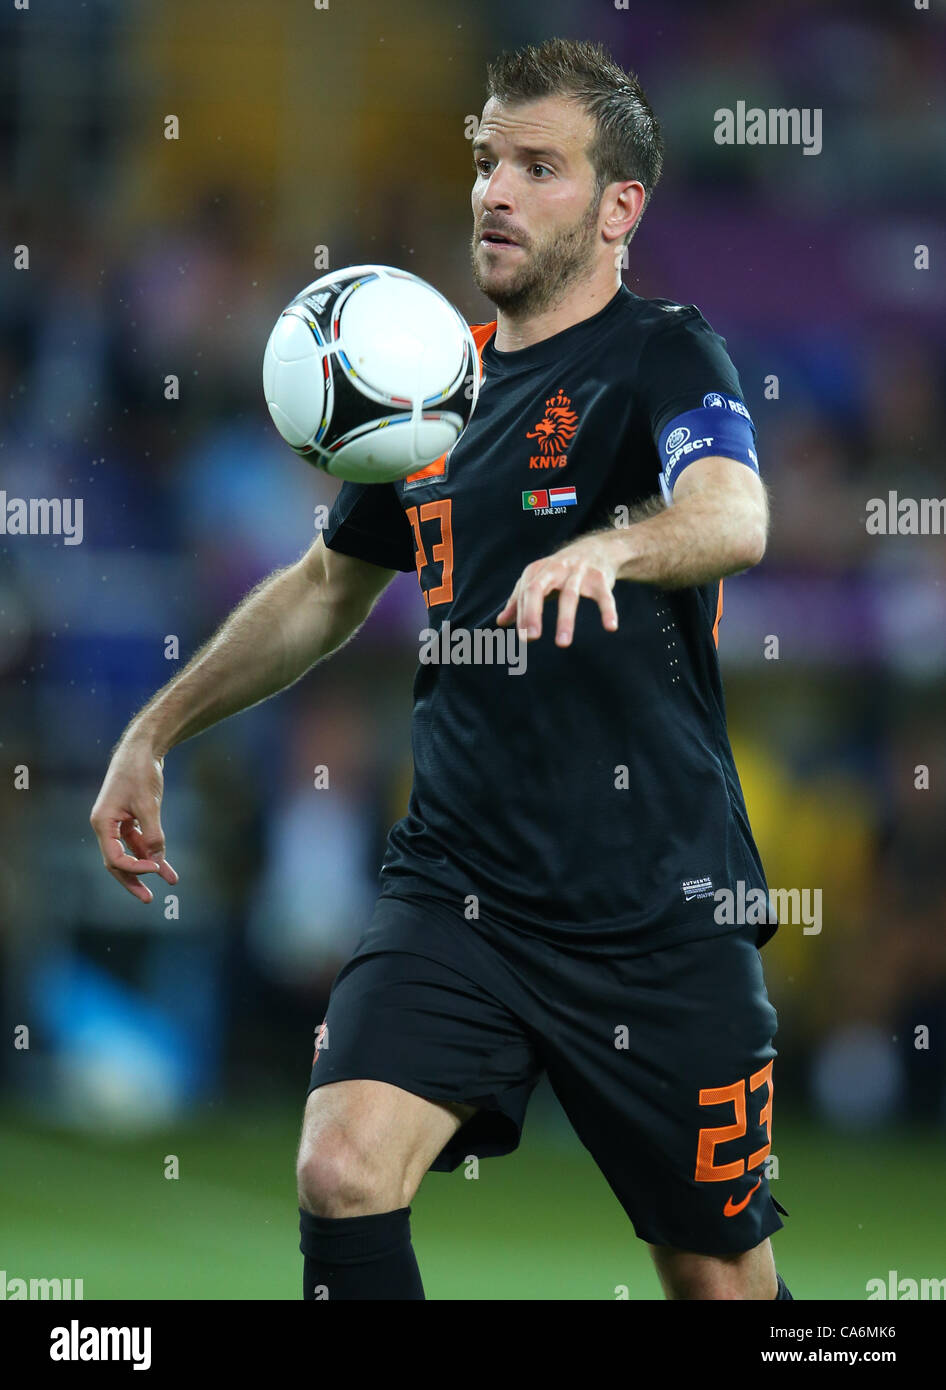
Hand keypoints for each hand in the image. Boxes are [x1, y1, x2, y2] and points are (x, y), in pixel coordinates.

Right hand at [89, 739, 178, 902]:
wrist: (142, 748)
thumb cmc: (140, 772)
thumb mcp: (148, 803)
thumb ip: (152, 833)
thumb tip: (157, 860)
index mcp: (103, 823)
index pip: (114, 858)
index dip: (135, 867)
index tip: (156, 868)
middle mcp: (107, 826)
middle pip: (117, 862)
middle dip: (133, 880)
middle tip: (148, 899)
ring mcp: (117, 823)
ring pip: (131, 853)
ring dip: (149, 866)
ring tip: (170, 881)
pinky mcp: (130, 818)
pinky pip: (140, 841)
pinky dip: (153, 851)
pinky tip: (167, 864)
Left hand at [496, 533, 619, 646]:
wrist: (597, 549)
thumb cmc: (561, 571)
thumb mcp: (538, 581)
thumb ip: (519, 601)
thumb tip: (501, 622)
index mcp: (538, 571)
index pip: (525, 593)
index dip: (522, 614)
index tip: (524, 637)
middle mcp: (555, 569)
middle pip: (538, 589)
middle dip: (532, 612)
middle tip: (531, 638)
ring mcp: (578, 572)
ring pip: (570, 596)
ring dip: (565, 620)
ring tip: (562, 644)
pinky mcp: (600, 578)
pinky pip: (604, 597)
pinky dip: (608, 611)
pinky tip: (610, 627)